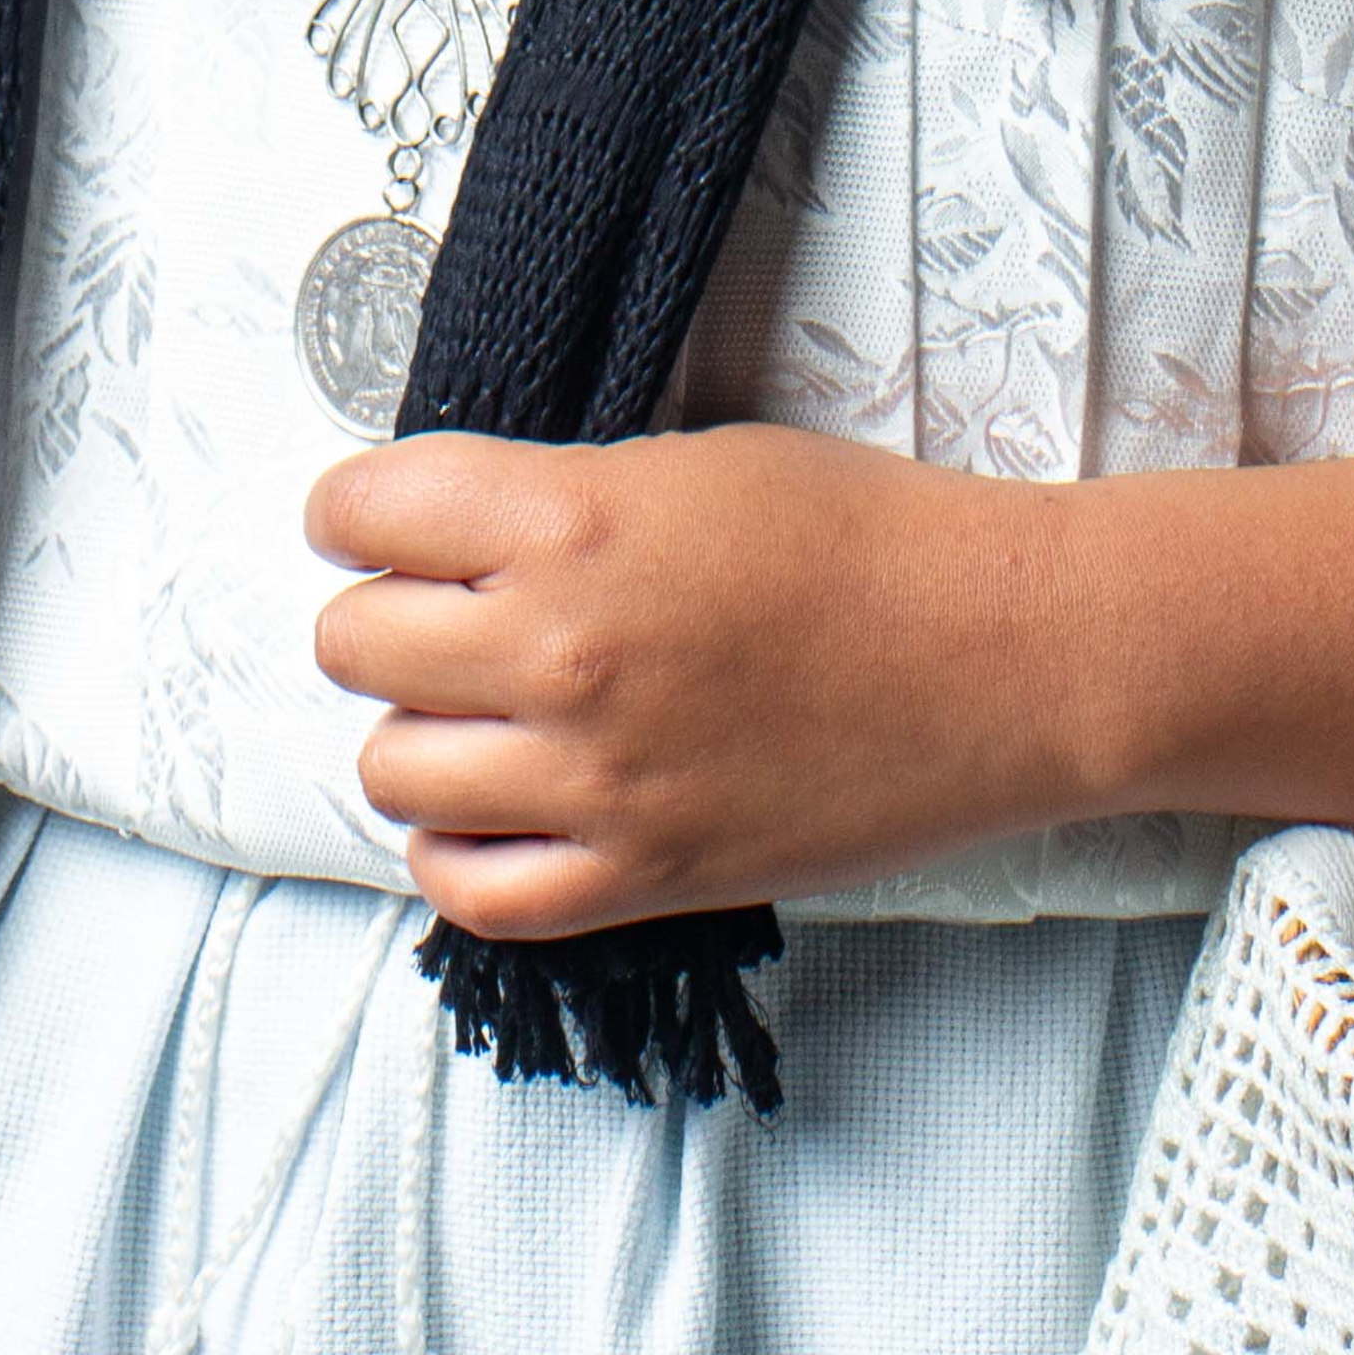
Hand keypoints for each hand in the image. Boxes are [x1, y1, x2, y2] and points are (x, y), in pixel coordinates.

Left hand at [305, 419, 1101, 936]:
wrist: (1000, 655)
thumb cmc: (864, 535)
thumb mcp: (690, 463)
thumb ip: (555, 499)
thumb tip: (447, 531)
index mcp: (571, 520)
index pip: (363, 511)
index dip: (356, 509)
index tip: (373, 520)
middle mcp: (559, 651)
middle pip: (353, 644)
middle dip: (383, 616)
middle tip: (439, 608)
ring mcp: (594, 778)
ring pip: (391, 769)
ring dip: (419, 733)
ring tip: (479, 710)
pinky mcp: (642, 876)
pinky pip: (469, 892)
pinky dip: (456, 851)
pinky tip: (495, 808)